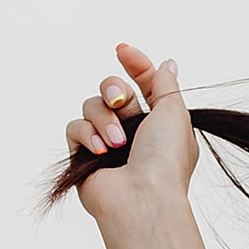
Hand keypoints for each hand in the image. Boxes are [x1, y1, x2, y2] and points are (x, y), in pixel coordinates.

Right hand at [63, 43, 199, 224]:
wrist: (142, 197)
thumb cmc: (165, 160)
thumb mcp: (174, 113)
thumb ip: (165, 84)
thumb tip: (166, 63)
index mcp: (158, 122)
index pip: (143, 82)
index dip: (134, 63)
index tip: (122, 50)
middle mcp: (133, 131)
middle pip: (112, 89)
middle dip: (114, 89)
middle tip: (121, 102)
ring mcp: (107, 143)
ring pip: (91, 105)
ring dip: (104, 118)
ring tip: (117, 143)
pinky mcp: (84, 156)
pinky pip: (75, 127)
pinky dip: (87, 135)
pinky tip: (101, 151)